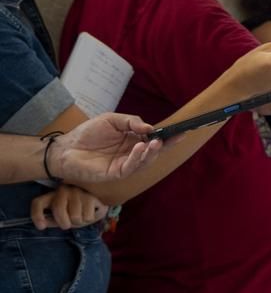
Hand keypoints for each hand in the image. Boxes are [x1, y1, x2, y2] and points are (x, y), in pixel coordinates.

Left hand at [31, 184, 109, 230]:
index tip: (41, 227)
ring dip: (79, 222)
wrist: (99, 201)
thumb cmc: (78, 210)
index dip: (37, 215)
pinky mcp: (91, 196)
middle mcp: (63, 190)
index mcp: (52, 196)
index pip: (39, 202)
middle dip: (64, 223)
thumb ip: (53, 220)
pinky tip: (90, 212)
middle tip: (68, 225)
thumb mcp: (63, 216)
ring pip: (75, 216)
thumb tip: (43, 225)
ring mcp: (78, 192)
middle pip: (58, 210)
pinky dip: (89, 219)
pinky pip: (87, 216)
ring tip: (82, 215)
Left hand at [49, 113, 163, 183]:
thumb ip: (131, 122)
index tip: (182, 131)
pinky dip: (137, 157)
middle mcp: (131, 153)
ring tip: (155, 142)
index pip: (154, 138)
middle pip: (154, 151)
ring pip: (145, 161)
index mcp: (133, 140)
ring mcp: (125, 164)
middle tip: (174, 137)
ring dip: (152, 151)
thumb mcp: (111, 120)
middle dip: (166, 145)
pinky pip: (131, 166)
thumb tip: (150, 128)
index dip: (168, 137)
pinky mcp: (116, 173)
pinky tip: (139, 147)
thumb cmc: (87, 133)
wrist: (65, 148)